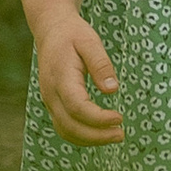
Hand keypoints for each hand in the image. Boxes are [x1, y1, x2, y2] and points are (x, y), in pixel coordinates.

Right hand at [35, 17, 121, 144]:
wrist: (51, 30)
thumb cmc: (73, 34)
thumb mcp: (90, 41)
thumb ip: (101, 65)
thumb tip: (112, 90)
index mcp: (60, 77)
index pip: (77, 107)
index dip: (98, 118)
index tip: (119, 118)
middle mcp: (51, 93)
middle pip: (69, 125)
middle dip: (96, 136)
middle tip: (121, 134)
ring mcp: (49, 100)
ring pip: (65, 131)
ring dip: (89, 140)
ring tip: (114, 136)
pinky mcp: (53, 103)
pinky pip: (64, 127)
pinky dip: (81, 136)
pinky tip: (100, 133)